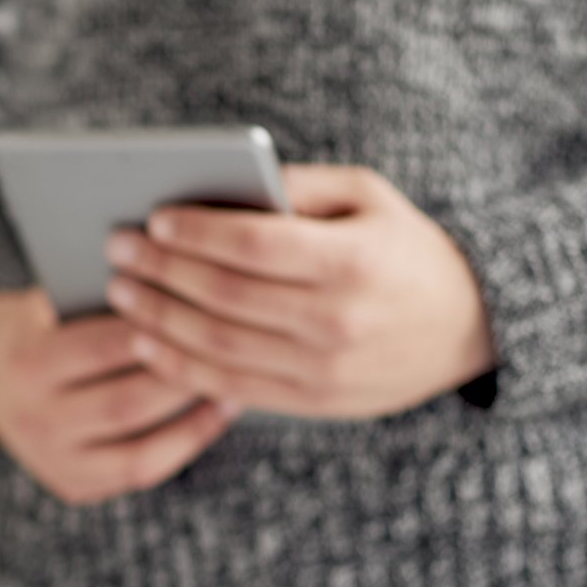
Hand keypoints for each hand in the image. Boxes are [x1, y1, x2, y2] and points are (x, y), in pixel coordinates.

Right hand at [0, 287, 238, 505]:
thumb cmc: (40, 323)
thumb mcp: (50, 300)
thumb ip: (98, 297)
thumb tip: (179, 272)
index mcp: (26, 363)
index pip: (103, 348)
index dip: (159, 328)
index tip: (206, 307)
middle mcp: (35, 419)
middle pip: (125, 402)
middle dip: (183, 376)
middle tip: (233, 350)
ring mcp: (53, 459)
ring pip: (139, 444)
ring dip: (193, 411)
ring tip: (234, 377)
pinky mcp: (73, 485)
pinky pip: (141, 470)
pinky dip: (186, 442)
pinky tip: (218, 410)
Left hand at [103, 164, 497, 418]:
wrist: (470, 328)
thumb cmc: (404, 248)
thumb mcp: (369, 197)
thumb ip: (298, 187)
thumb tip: (221, 183)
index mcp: (352, 261)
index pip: (252, 245)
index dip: (195, 233)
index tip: (152, 219)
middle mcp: (337, 321)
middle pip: (224, 296)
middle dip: (160, 271)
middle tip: (115, 249)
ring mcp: (324, 370)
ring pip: (217, 348)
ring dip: (158, 321)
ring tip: (119, 294)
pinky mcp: (314, 403)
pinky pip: (231, 386)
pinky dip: (181, 366)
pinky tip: (147, 342)